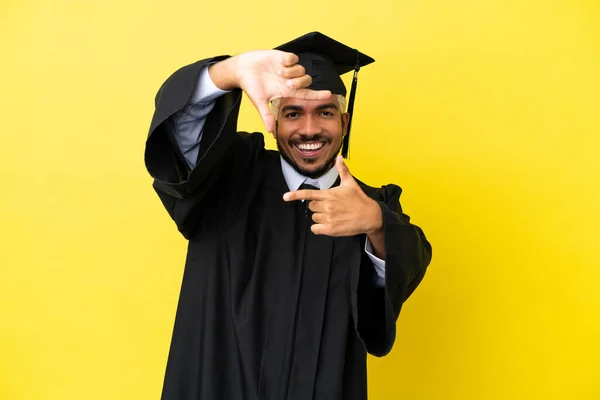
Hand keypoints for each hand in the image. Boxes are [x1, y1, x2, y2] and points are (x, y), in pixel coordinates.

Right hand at [213, 50, 331, 132]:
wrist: (242, 69)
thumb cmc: (251, 86)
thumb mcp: (259, 102)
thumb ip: (266, 116)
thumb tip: (271, 132)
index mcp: (287, 91)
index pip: (306, 94)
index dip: (318, 94)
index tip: (329, 94)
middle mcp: (290, 80)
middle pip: (307, 81)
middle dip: (299, 82)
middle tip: (286, 83)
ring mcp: (288, 68)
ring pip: (302, 69)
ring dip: (291, 72)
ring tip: (278, 72)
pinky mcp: (283, 57)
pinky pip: (294, 58)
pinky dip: (288, 61)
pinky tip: (279, 63)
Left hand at [283, 155, 383, 236]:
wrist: (370, 216)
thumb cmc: (359, 200)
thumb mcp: (350, 184)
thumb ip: (342, 170)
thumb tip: (339, 158)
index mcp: (329, 194)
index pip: (308, 194)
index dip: (295, 195)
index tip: (285, 197)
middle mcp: (327, 206)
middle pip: (311, 207)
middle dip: (319, 207)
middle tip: (331, 207)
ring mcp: (328, 218)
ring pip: (314, 218)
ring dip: (320, 218)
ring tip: (333, 215)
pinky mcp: (331, 229)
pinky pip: (315, 229)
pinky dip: (319, 228)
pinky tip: (330, 225)